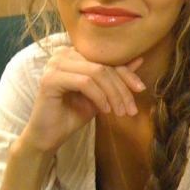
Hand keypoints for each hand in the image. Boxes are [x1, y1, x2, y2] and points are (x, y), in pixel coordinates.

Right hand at [23, 47, 144, 152]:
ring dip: (113, 94)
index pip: (107, 59)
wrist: (49, 136)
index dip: (127, 74)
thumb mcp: (101, 94)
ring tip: (120, 112)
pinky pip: (85, 82)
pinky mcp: (50, 78)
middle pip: (104, 66)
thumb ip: (115, 76)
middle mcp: (63, 53)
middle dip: (122, 88)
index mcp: (75, 53)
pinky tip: (105, 110)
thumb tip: (139, 59)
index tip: (141, 89)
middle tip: (131, 109)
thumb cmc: (73, 113)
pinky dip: (99, 96)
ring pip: (97, 73)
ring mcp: (55, 64)